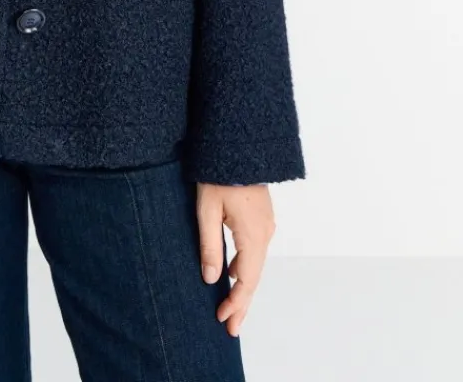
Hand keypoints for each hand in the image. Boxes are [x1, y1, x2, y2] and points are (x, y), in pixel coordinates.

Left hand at [196, 182, 275, 336]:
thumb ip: (210, 245)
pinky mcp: (261, 216)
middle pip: (254, 276)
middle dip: (242, 303)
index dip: (236, 303)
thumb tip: (212, 279)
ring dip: (243, 286)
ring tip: (230, 306)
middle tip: (231, 327)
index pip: (246, 280)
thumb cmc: (218, 174)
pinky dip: (245, 267)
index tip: (223, 320)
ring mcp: (265, 224)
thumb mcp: (207, 210)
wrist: (238, 144)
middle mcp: (264, 232)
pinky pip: (255, 250)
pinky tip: (232, 272)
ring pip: (256, 264)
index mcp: (253, 235)